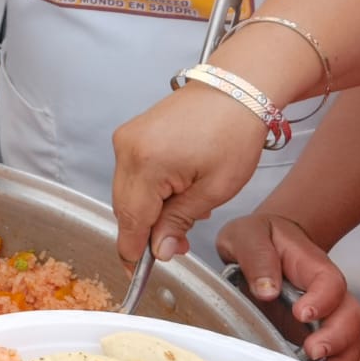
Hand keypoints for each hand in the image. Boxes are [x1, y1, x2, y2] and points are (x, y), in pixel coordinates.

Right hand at [111, 83, 267, 266]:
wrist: (235, 89)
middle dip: (146, 232)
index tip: (137, 272)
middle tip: (178, 244)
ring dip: (148, 211)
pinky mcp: (130, 135)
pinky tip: (174, 193)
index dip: (133, 251)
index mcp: (146, 163)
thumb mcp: (215, 188)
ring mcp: (125, 139)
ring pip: (126, 193)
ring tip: (184, 216)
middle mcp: (126, 149)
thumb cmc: (233, 131)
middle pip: (124, 208)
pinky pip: (130, 175)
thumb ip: (180, 221)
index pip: (131, 220)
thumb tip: (159, 250)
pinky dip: (147, 191)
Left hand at [216, 213, 359, 360]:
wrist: (266, 242)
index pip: (331, 282)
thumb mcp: (248, 236)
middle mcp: (328, 293)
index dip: (323, 300)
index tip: (301, 314)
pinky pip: (347, 355)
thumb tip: (266, 290)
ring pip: (354, 340)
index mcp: (311, 265)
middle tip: (314, 352)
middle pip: (352, 315)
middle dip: (338, 338)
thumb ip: (257, 257)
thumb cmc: (258, 238)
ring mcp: (329, 315)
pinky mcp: (322, 334)